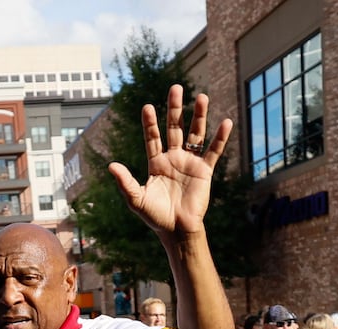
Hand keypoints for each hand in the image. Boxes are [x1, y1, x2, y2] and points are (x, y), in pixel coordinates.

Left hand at [108, 86, 231, 237]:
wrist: (177, 231)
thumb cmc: (155, 217)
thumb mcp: (136, 199)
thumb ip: (125, 182)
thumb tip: (111, 165)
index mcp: (156, 163)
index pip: (152, 137)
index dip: (150, 123)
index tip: (147, 107)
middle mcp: (173, 159)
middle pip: (174, 128)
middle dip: (175, 109)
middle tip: (175, 89)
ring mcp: (190, 163)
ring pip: (195, 134)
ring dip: (198, 116)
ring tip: (201, 96)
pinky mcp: (205, 171)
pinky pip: (213, 151)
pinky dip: (220, 138)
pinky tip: (225, 122)